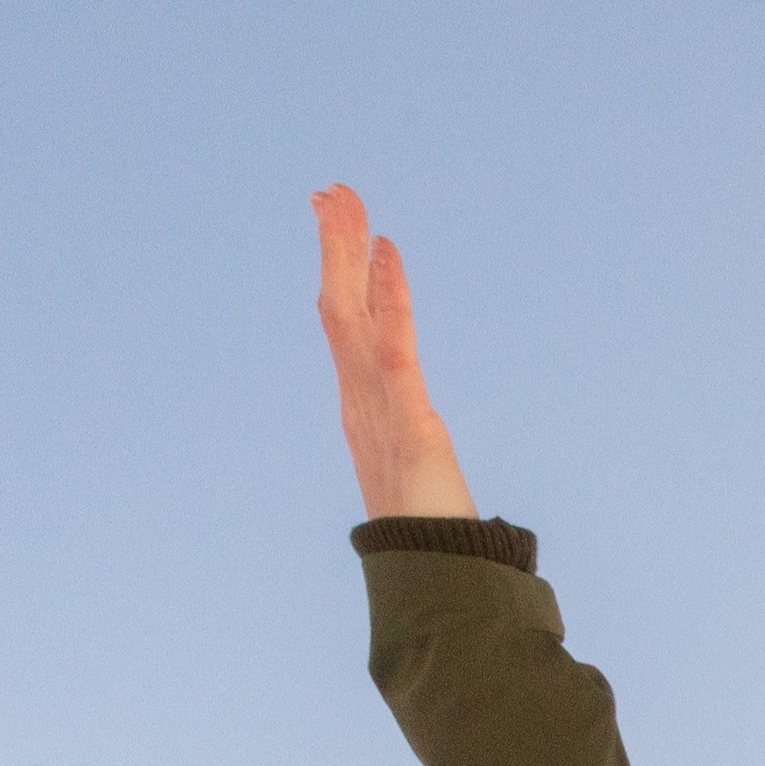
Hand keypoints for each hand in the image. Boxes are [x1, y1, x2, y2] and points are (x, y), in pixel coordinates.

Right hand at [310, 185, 477, 518]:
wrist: (432, 573)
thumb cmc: (427, 536)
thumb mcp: (415, 480)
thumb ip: (413, 458)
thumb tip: (426, 454)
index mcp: (363, 405)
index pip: (347, 325)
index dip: (342, 276)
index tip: (346, 227)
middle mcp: (361, 397)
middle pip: (340, 306)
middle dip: (335, 248)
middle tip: (331, 192)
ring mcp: (379, 406)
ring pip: (355, 314)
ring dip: (348, 255)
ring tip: (344, 202)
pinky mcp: (409, 419)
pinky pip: (396, 347)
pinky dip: (389, 298)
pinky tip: (386, 255)